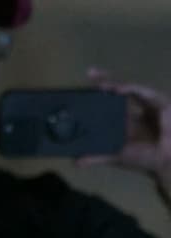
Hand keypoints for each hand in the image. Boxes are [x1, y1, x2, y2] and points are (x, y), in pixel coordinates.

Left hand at [79, 68, 170, 192]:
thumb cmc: (146, 159)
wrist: (166, 164)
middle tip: (90, 73)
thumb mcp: (118, 156)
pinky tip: (119, 90)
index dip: (99, 91)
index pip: (110, 100)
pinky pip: (144, 92)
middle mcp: (136, 109)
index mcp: (126, 119)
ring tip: (101, 85)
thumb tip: (76, 162)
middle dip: (104, 80)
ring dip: (116, 84)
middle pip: (119, 89)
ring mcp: (149, 104)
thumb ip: (98, 157)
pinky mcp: (160, 102)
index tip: (85, 83)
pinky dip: (132, 89)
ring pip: (130, 88)